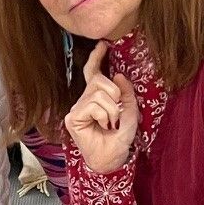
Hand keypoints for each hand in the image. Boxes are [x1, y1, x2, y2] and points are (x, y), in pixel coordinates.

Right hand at [65, 42, 139, 174]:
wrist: (112, 159)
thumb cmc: (120, 138)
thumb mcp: (130, 112)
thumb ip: (126, 94)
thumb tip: (118, 75)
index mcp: (97, 97)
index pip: (93, 72)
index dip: (96, 57)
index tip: (102, 45)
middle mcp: (84, 100)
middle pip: (99, 79)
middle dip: (115, 94)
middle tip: (116, 114)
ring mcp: (77, 109)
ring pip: (98, 93)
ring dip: (112, 109)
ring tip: (110, 123)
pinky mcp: (73, 118)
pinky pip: (93, 105)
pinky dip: (104, 114)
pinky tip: (103, 126)